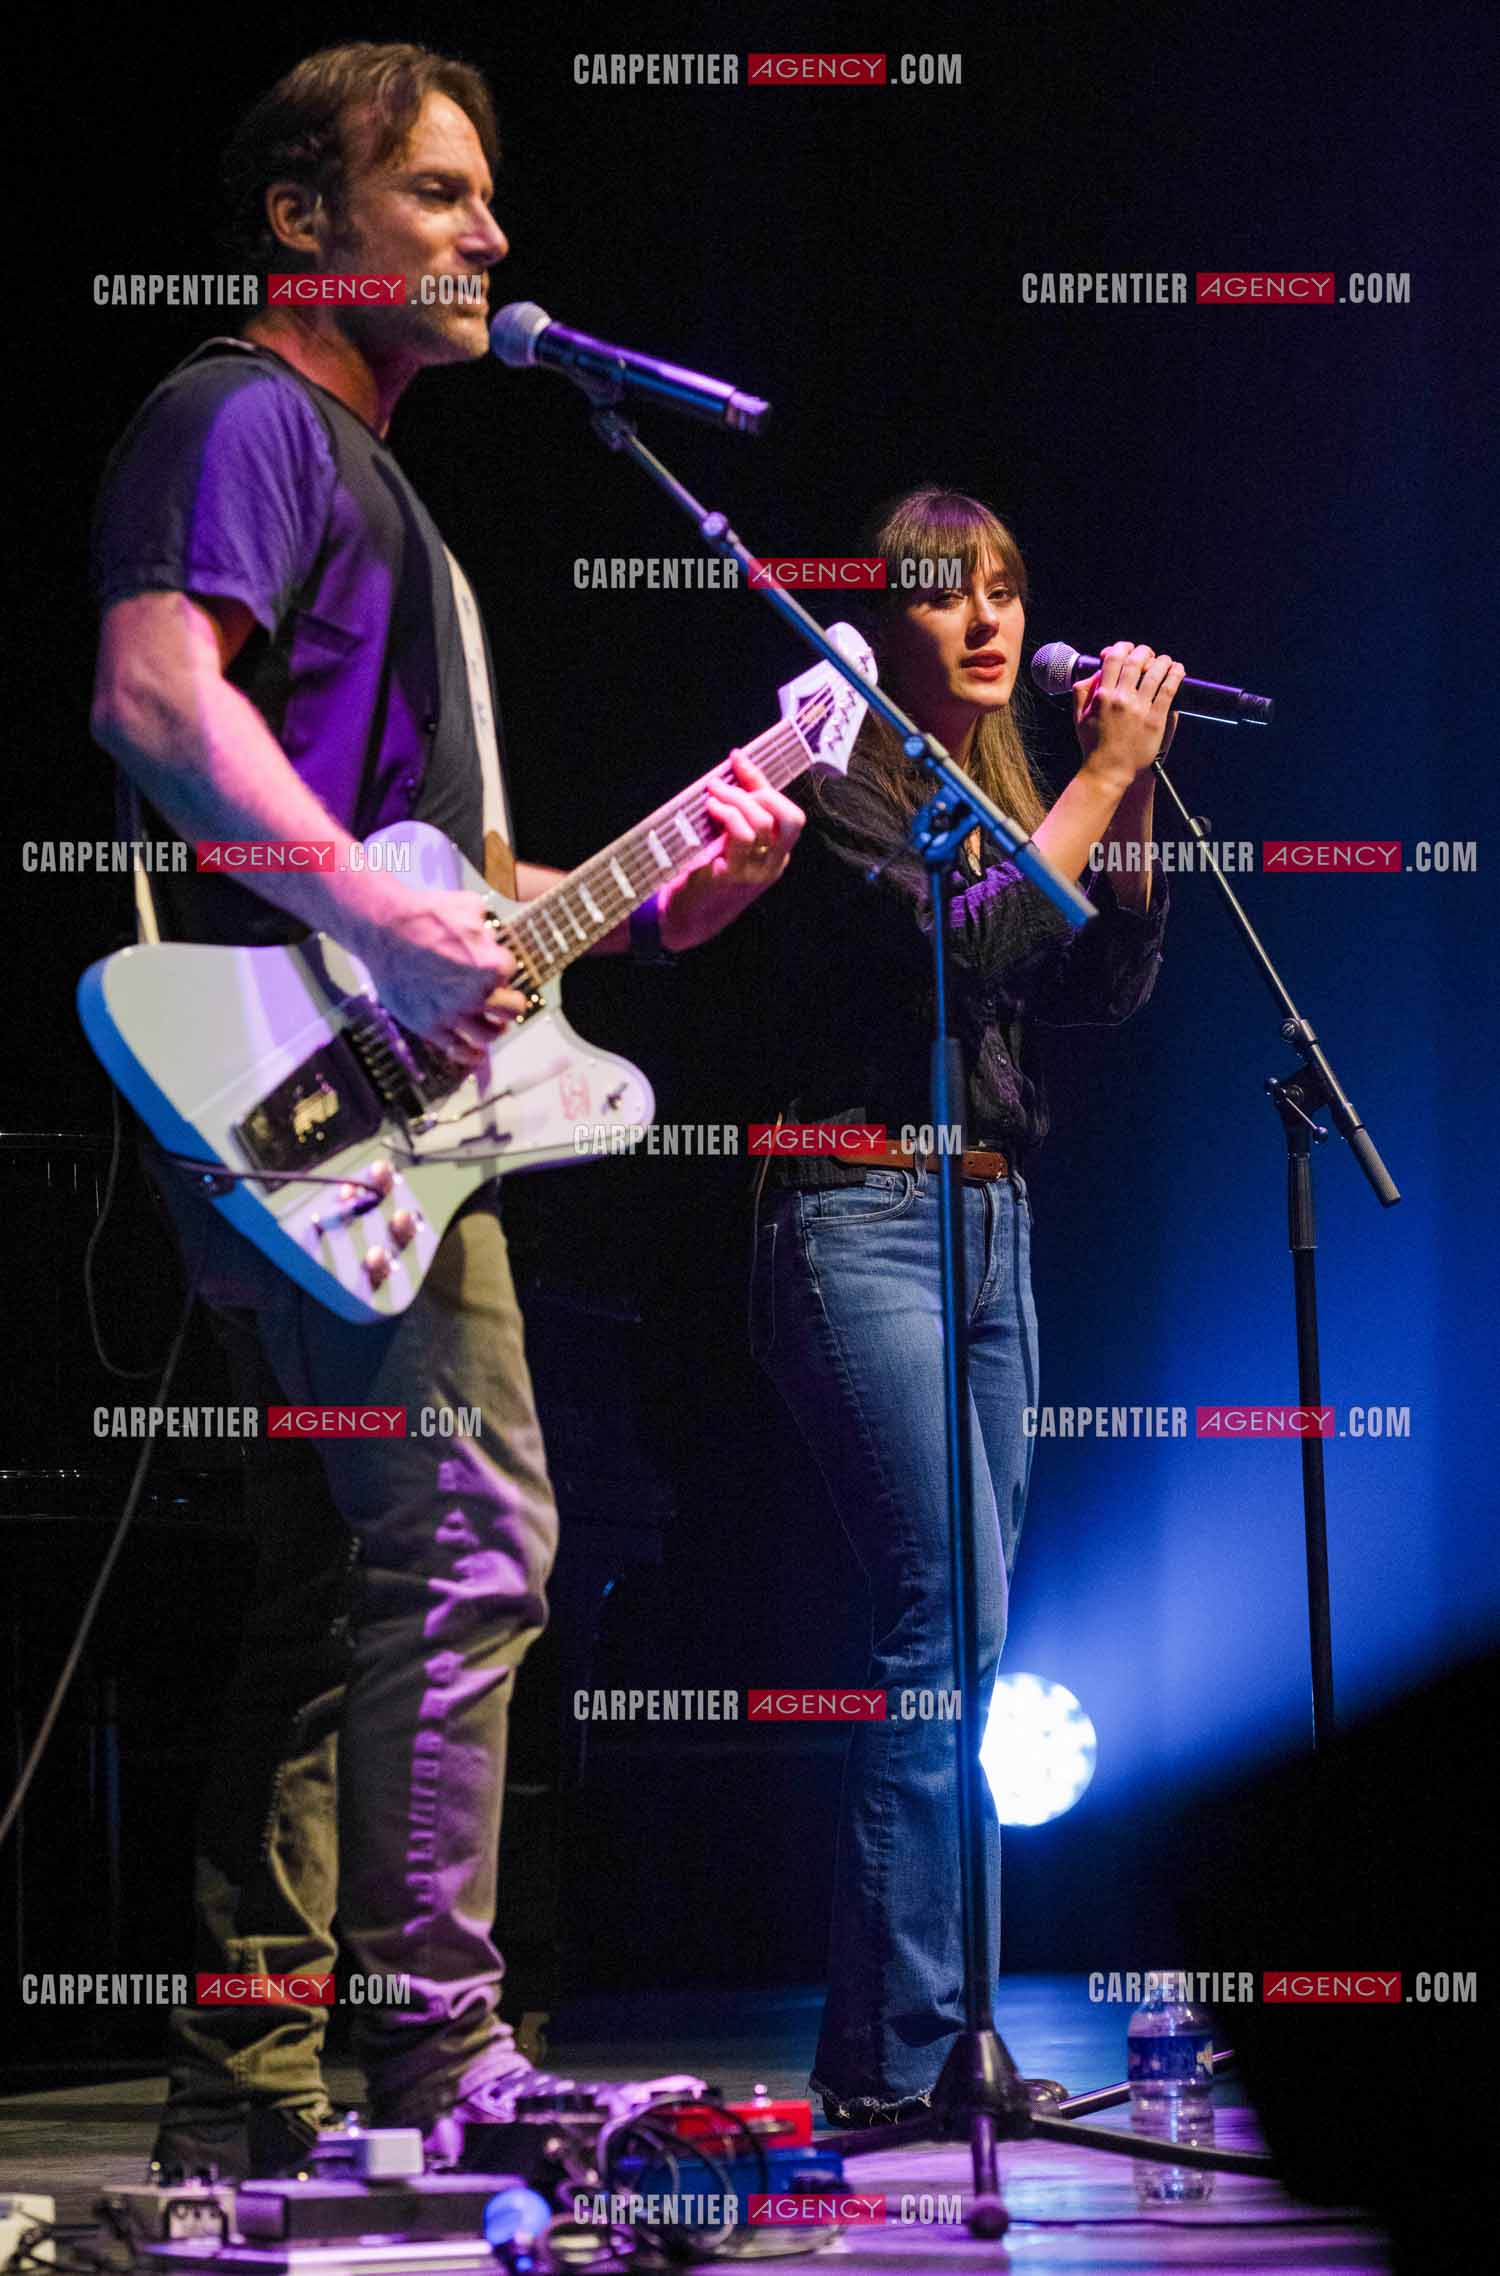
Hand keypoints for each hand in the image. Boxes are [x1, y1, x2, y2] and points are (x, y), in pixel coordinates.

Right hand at [356, 887, 529, 1065]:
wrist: (383, 929)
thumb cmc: (424, 914)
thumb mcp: (467, 905)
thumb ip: (485, 924)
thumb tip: (489, 933)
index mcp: (490, 963)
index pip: (509, 969)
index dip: (500, 963)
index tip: (491, 961)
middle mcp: (475, 993)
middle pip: (513, 1009)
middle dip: (512, 1003)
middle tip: (506, 1002)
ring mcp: (452, 1012)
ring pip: (490, 1034)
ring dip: (496, 1029)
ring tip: (495, 1026)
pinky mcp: (429, 1025)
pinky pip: (458, 1050)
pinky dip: (472, 1055)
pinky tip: (478, 1054)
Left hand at [658, 749, 805, 950]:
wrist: (687, 919)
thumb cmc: (706, 875)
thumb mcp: (730, 844)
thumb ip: (738, 814)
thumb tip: (734, 769)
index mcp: (778, 855)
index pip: (789, 814)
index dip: (763, 782)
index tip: (738, 759)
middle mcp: (774, 864)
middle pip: (789, 818)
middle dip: (758, 790)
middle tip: (725, 782)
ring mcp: (757, 872)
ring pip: (763, 824)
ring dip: (736, 800)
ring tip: (713, 794)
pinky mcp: (734, 876)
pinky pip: (740, 837)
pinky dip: (727, 816)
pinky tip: (711, 809)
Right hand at [1073, 640, 1184, 790]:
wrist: (1108, 771)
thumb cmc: (1094, 745)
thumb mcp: (1079, 717)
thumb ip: (1083, 692)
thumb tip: (1095, 672)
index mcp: (1102, 696)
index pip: (1114, 658)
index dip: (1122, 647)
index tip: (1127, 649)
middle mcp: (1121, 699)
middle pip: (1136, 660)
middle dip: (1144, 652)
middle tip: (1148, 655)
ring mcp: (1139, 709)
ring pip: (1155, 672)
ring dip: (1163, 661)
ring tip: (1166, 661)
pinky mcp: (1155, 719)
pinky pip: (1168, 690)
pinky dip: (1175, 675)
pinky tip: (1177, 671)